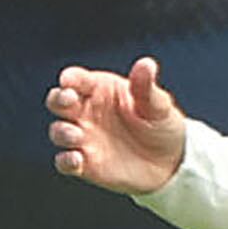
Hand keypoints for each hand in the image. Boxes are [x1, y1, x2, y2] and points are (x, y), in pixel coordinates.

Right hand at [45, 59, 188, 196]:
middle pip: (58, 101)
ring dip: (61, 132)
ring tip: (77, 135)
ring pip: (58, 131)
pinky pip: (64, 162)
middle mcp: (86, 112)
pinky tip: (77, 160)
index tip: (69, 81)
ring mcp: (83, 138)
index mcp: (100, 90)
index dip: (70, 78)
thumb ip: (146, 86)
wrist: (169, 162)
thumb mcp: (158, 105)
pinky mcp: (85, 164)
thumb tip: (146, 64)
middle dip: (58, 99)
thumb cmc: (160, 125)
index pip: (77, 79)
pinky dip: (65, 161)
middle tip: (69, 100)